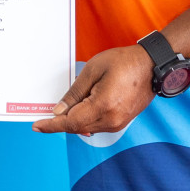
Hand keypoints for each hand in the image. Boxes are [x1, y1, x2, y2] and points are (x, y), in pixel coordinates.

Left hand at [32, 44, 153, 134]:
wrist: (152, 66)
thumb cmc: (124, 62)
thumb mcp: (93, 70)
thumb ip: (75, 93)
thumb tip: (59, 111)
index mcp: (103, 106)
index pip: (70, 122)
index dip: (51, 126)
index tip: (37, 126)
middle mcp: (111, 120)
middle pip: (77, 127)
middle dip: (61, 121)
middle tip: (47, 113)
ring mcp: (117, 124)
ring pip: (86, 128)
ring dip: (74, 119)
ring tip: (69, 104)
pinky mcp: (121, 122)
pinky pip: (96, 125)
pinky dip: (85, 119)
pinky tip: (82, 107)